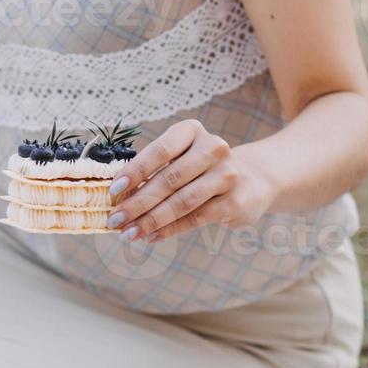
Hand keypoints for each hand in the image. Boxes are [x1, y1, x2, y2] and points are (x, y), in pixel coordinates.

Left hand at [106, 119, 276, 242]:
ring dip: (151, 220)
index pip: (160, 151)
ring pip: (182, 201)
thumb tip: (118, 198)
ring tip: (129, 232)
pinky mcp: (235, 201)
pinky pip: (195, 218)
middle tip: (115, 220)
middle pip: (169, 179)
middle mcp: (213, 148)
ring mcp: (227, 175)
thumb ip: (153, 173)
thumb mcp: (179, 159)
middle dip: (138, 202)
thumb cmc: (200, 169)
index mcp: (192, 131)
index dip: (135, 171)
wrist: (253, 179)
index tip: (113, 191)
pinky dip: (169, 229)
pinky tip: (151, 236)